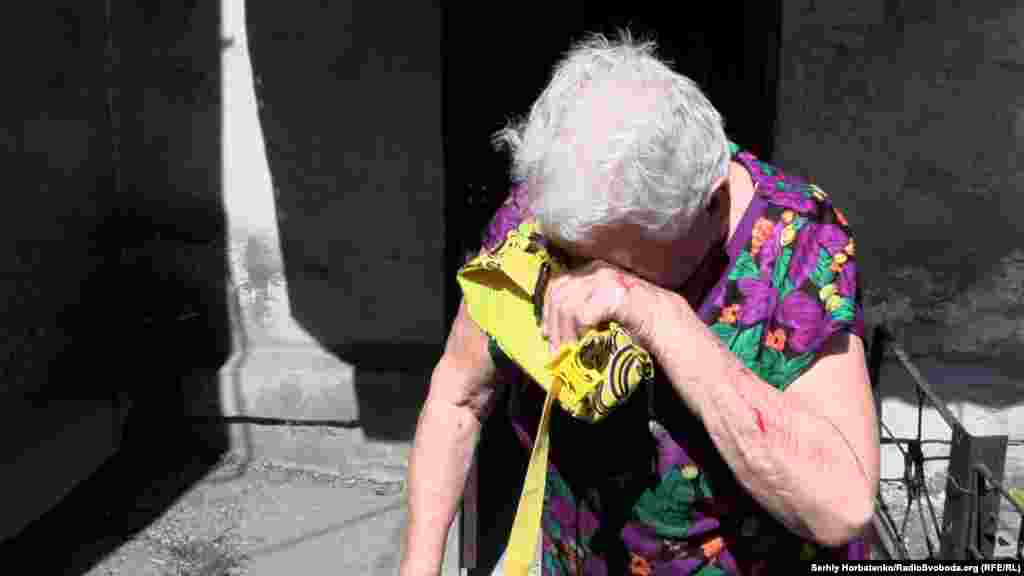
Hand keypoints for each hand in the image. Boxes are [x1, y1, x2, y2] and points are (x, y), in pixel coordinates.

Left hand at [539, 259, 653, 353]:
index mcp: (590, 270)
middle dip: (554, 326)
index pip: (557, 285)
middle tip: (557, 349)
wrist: (663, 321)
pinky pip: (582, 315)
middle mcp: (596, 269)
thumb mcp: (600, 306)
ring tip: (571, 350)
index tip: (547, 333)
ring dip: (565, 332)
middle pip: (558, 295)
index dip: (547, 311)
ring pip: (567, 305)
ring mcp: (605, 279)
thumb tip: (550, 328)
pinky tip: (587, 342)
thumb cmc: (631, 319)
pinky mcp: (612, 294)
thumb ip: (579, 306)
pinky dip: (580, 332)